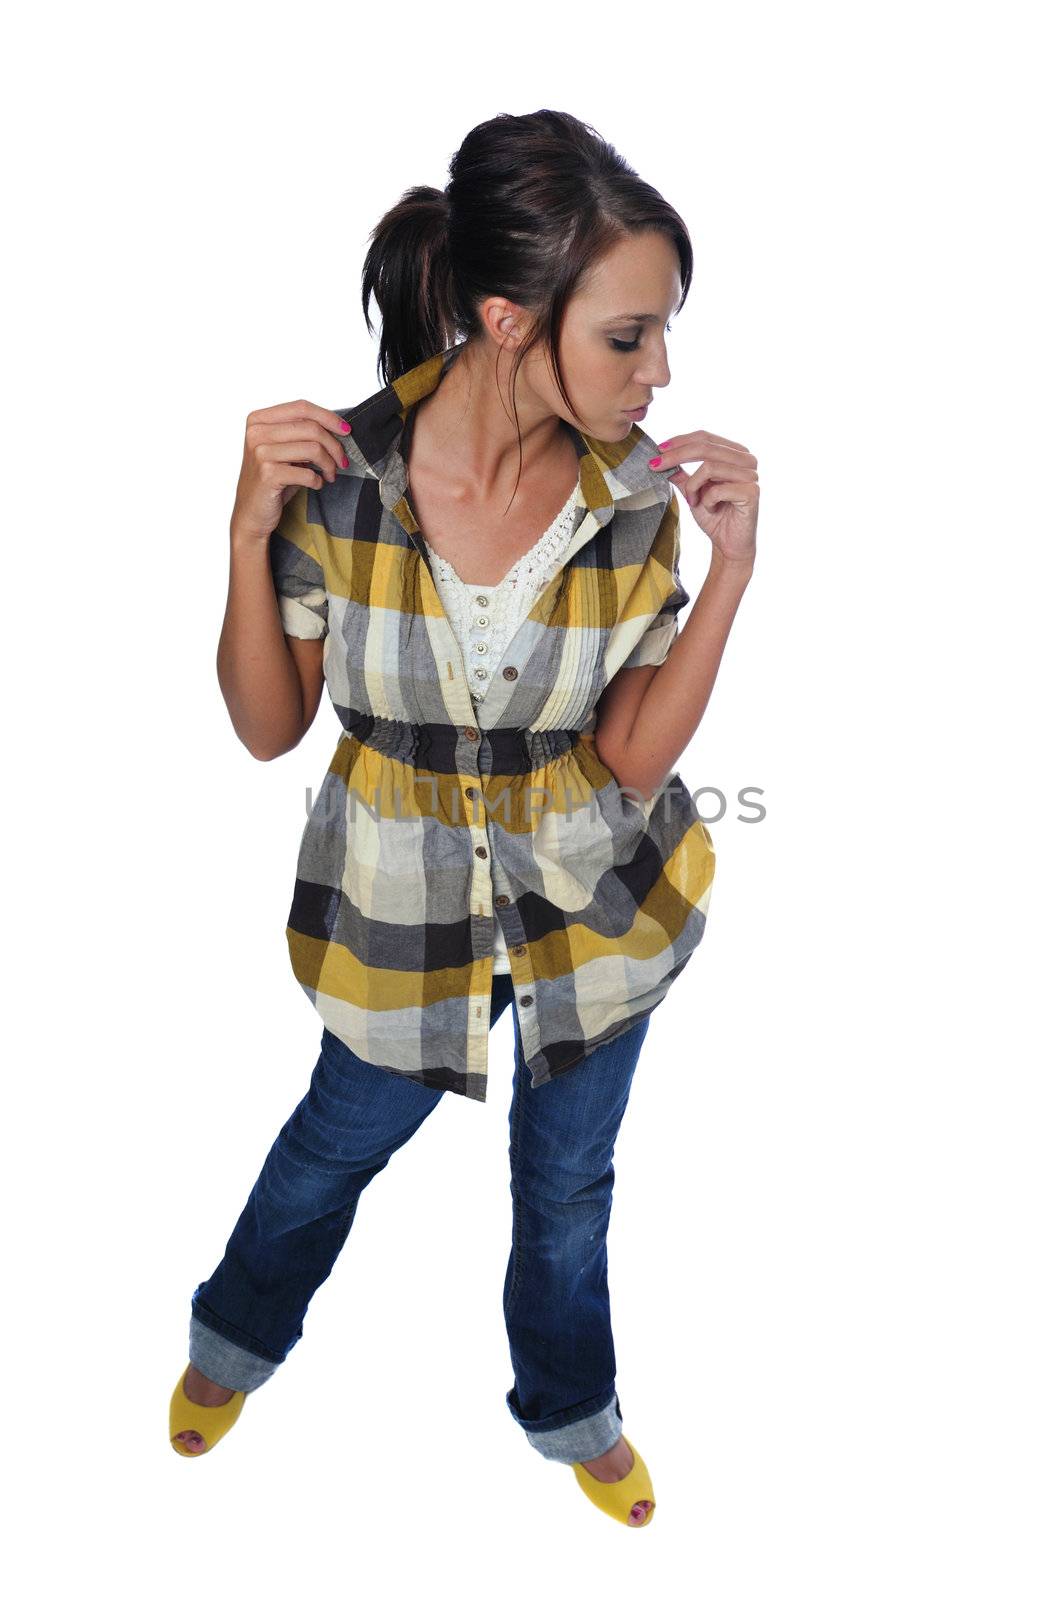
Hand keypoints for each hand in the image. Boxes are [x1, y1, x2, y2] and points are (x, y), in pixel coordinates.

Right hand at [231, 400, 352, 541]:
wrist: (251, 512)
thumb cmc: (271, 479)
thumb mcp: (283, 450)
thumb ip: (301, 434)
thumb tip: (337, 428)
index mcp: (259, 420)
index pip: (301, 407)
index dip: (328, 417)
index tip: (346, 430)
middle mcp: (257, 433)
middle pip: (311, 428)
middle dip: (334, 445)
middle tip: (341, 461)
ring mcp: (261, 453)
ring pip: (313, 449)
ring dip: (329, 464)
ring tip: (330, 474)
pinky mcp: (268, 475)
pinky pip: (308, 473)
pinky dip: (318, 480)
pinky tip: (316, 484)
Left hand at [650, 430, 758, 565]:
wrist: (729, 545)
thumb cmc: (715, 516)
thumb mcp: (693, 490)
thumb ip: (681, 472)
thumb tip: (660, 456)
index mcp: (736, 453)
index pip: (705, 437)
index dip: (680, 441)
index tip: (658, 449)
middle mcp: (747, 460)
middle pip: (706, 447)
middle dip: (676, 456)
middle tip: (655, 465)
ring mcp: (752, 475)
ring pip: (709, 467)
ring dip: (693, 486)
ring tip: (693, 501)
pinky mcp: (752, 492)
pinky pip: (717, 489)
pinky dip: (706, 501)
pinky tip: (711, 509)